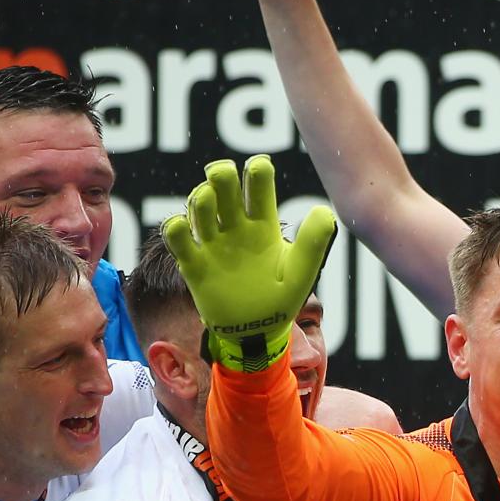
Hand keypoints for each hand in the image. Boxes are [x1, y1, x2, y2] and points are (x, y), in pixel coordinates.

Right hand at [164, 157, 338, 371]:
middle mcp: (236, 228)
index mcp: (264, 224)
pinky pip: (178, 239)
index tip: (258, 167)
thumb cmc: (281, 301)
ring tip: (206, 200)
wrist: (256, 333)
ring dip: (199, 198)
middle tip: (221, 175)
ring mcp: (214, 244)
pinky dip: (175, 228)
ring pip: (199, 207)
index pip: (258, 185)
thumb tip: (324, 210)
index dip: (257, 170)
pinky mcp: (194, 264)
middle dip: (221, 174)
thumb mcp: (301, 274)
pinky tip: (180, 227)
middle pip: (223, 187)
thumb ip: (312, 244)